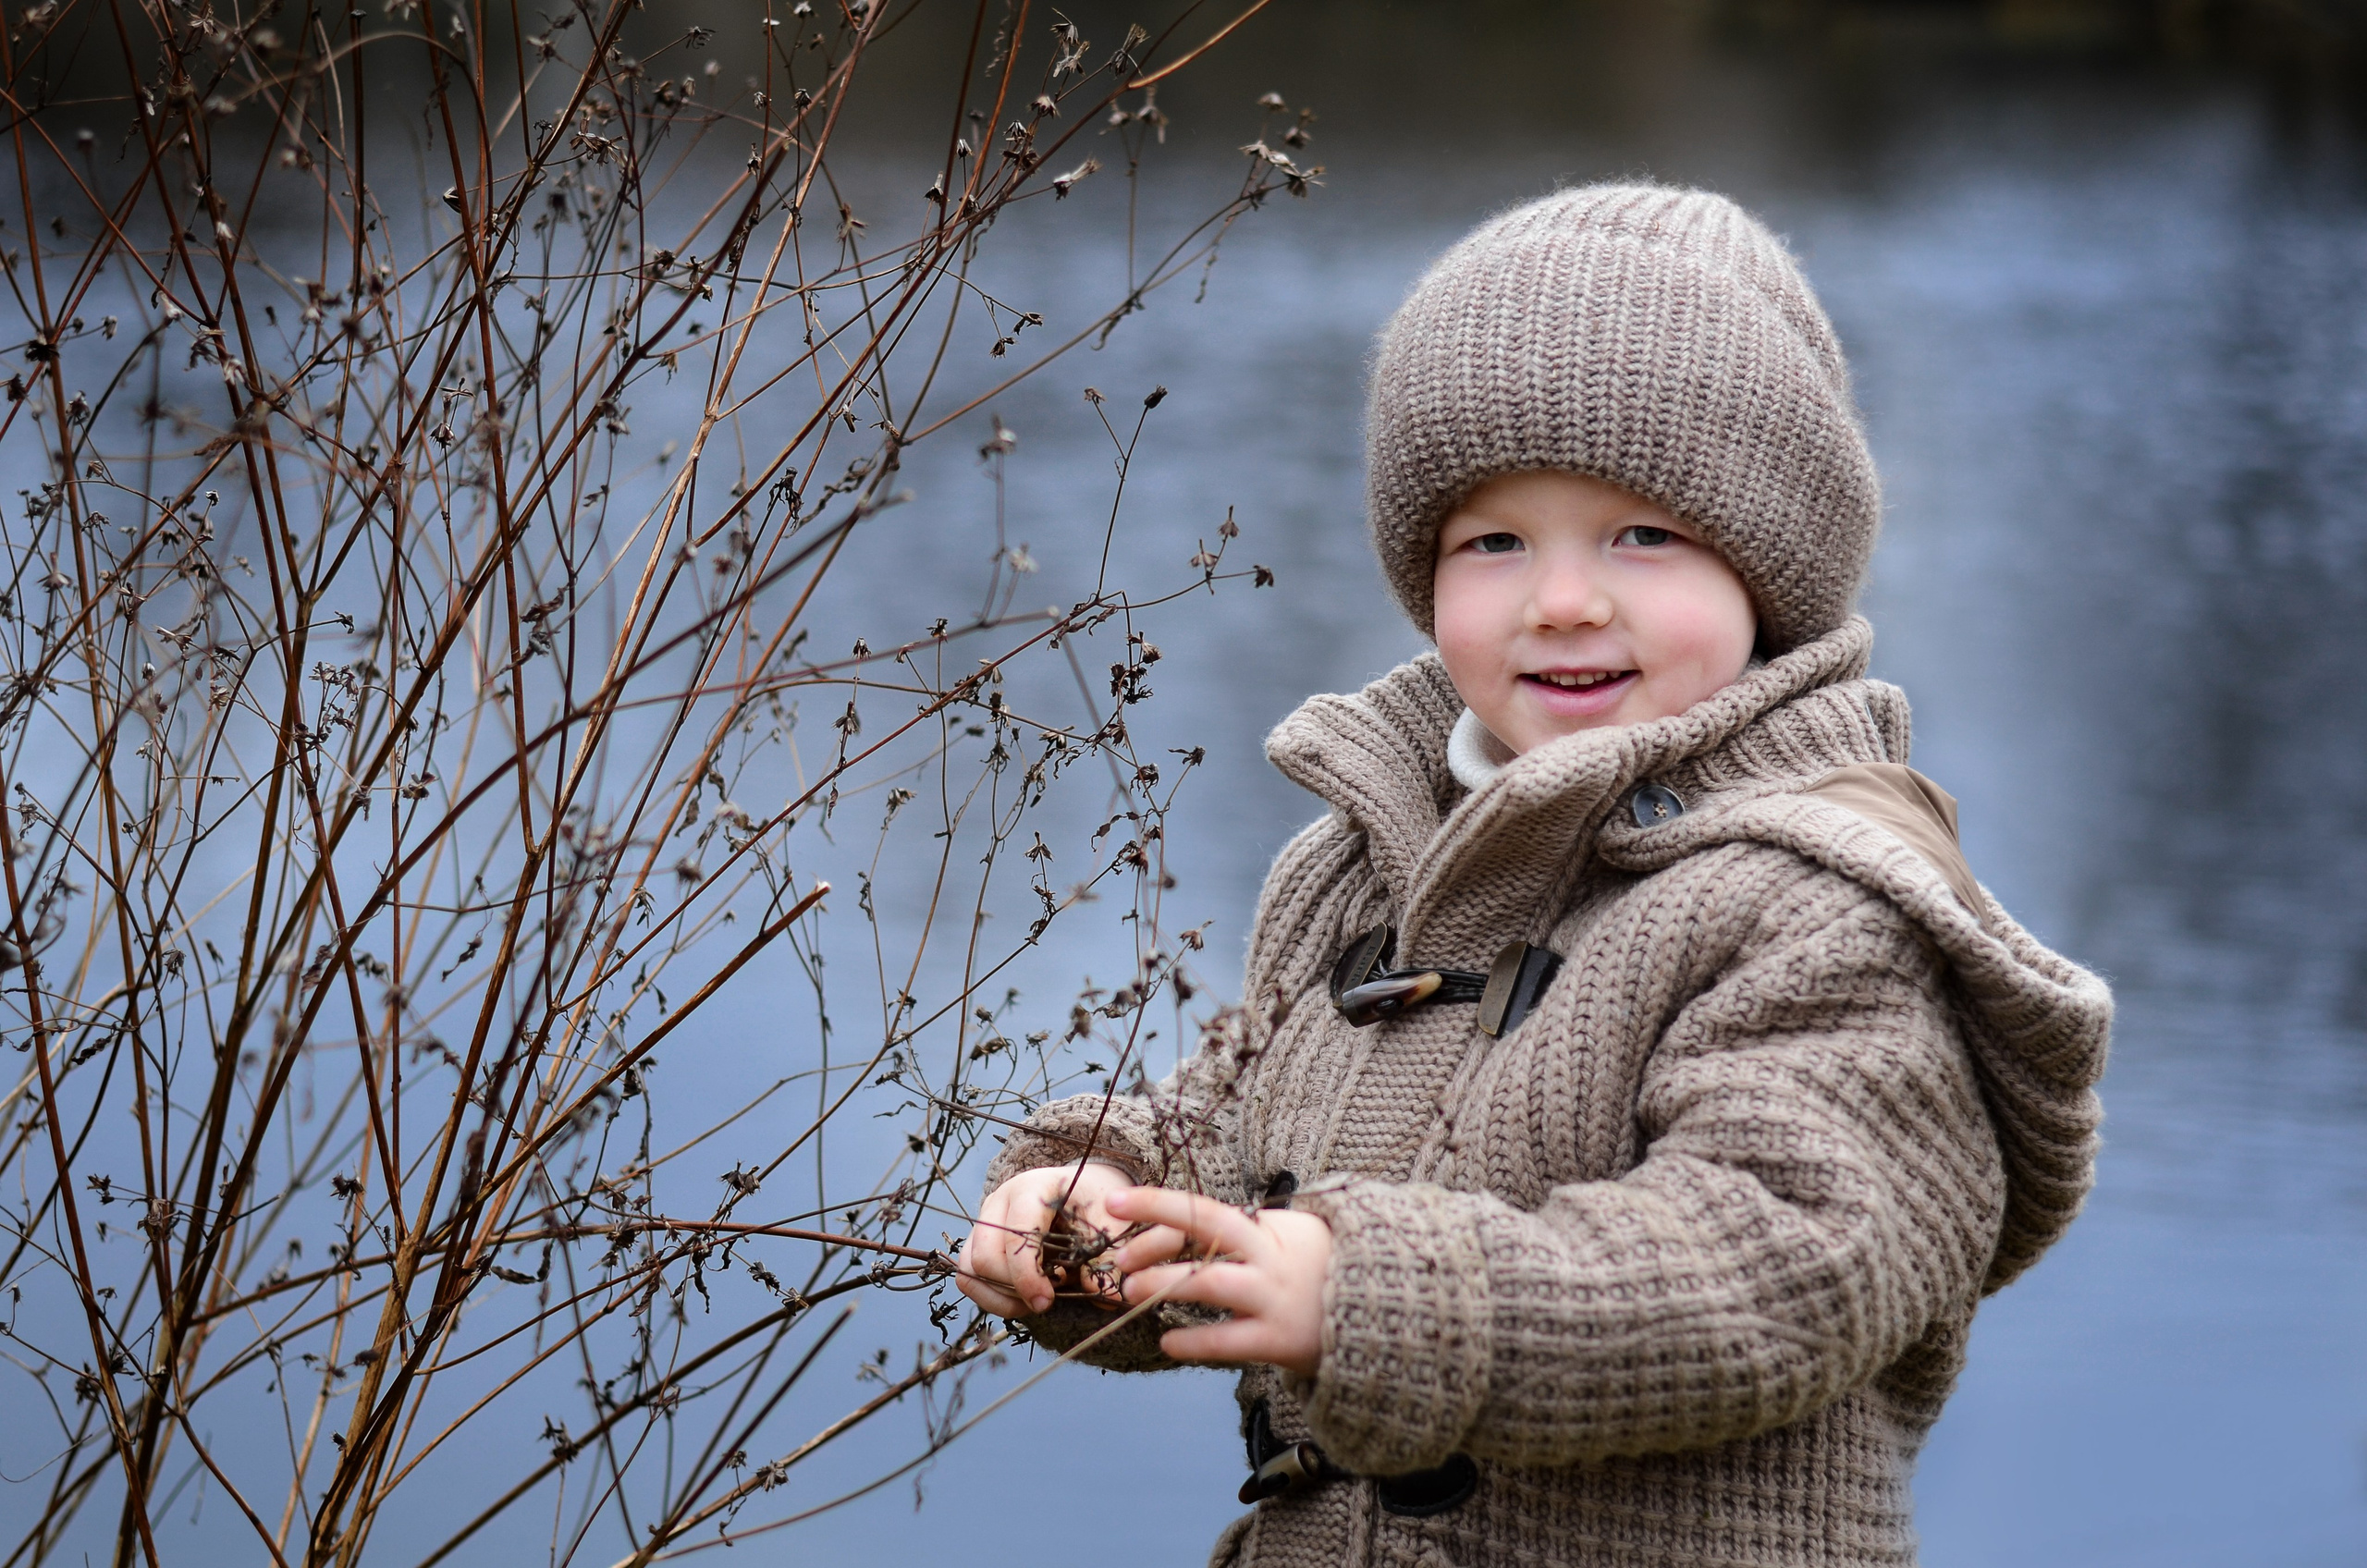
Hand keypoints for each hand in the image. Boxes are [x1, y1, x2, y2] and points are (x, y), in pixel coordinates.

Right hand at [957, 1161, 1134, 1317]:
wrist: (1080, 1188)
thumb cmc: (1093, 1201)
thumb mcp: (1107, 1219)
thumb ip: (1106, 1255)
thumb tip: (1105, 1295)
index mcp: (1031, 1188)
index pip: (1014, 1235)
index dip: (1027, 1276)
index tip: (1047, 1301)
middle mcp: (999, 1201)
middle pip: (985, 1257)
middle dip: (1014, 1288)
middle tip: (1047, 1300)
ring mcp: (984, 1221)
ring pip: (970, 1269)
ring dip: (1000, 1295)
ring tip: (1034, 1301)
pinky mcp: (978, 1240)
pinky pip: (968, 1277)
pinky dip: (990, 1297)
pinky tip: (1021, 1300)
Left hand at [1106, 1187, 1331, 1378]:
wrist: (1389, 1306)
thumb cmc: (1327, 1269)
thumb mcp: (1293, 1235)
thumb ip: (1247, 1232)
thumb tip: (1189, 1227)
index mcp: (1265, 1227)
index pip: (1202, 1210)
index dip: (1155, 1204)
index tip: (1115, 1202)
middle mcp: (1266, 1255)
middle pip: (1205, 1229)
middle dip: (1155, 1231)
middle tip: (1116, 1249)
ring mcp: (1272, 1296)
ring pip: (1209, 1283)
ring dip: (1165, 1284)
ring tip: (1129, 1290)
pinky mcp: (1278, 1339)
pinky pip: (1228, 1341)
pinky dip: (1195, 1341)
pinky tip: (1167, 1342)